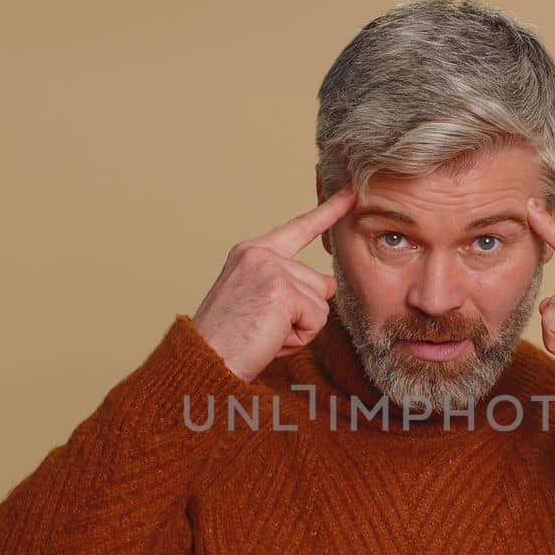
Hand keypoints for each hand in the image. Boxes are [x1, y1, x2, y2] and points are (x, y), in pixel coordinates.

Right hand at [192, 186, 356, 381]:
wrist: (204, 361)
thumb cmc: (228, 341)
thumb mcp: (257, 300)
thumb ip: (288, 284)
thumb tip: (328, 284)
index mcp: (251, 252)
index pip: (298, 228)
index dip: (328, 211)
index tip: (350, 193)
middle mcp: (260, 254)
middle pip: (319, 283)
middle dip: (302, 314)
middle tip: (264, 328)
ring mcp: (271, 269)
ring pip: (321, 303)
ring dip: (301, 328)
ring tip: (265, 333)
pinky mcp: (282, 291)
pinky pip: (317, 320)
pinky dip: (300, 338)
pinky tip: (271, 338)